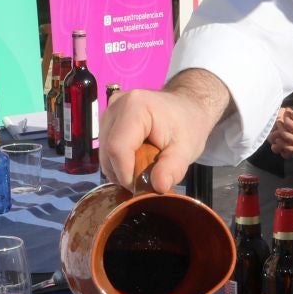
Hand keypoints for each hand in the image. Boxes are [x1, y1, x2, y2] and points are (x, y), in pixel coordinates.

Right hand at [100, 69, 230, 192]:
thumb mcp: (186, 149)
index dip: (125, 173)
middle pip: (107, 152)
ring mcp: (108, 113)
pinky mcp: (107, 121)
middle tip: (145, 181)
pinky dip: (118, 162)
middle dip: (123, 173)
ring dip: (119, 169)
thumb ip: (173, 168)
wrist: (186, 106)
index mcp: (134, 107)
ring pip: (104, 153)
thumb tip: (159, 187)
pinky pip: (105, 149)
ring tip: (142, 170)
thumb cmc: (188, 124)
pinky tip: (135, 161)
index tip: (142, 187)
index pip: (117, 148)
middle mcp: (115, 106)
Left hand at [269, 96, 292, 155]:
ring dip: (280, 129)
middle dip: (284, 119)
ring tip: (280, 125)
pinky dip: (282, 143)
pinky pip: (289, 147)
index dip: (290, 111)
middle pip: (287, 124)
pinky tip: (279, 139)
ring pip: (285, 136)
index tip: (290, 110)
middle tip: (285, 116)